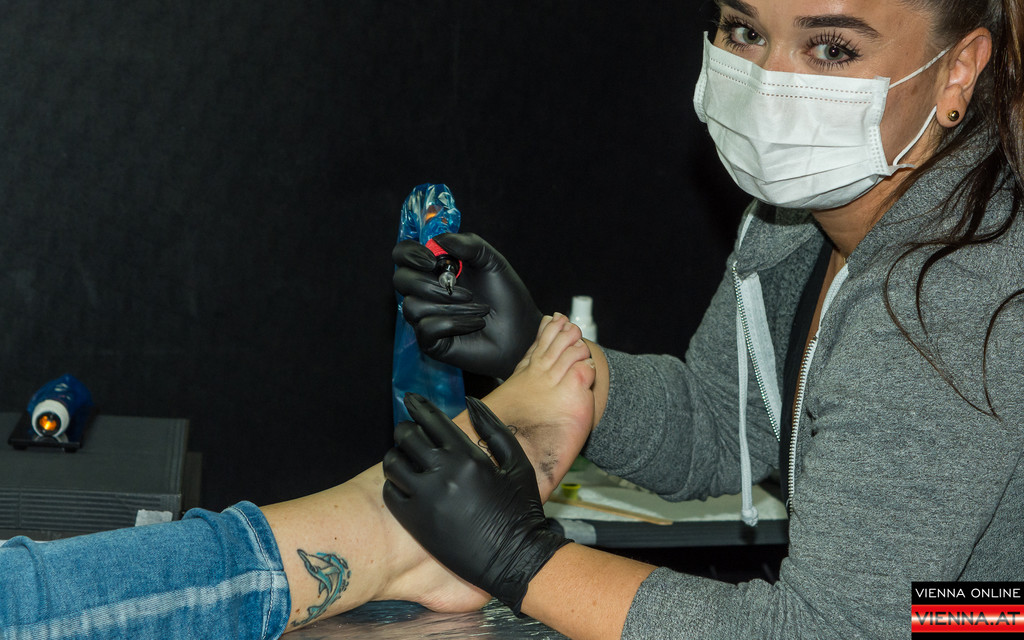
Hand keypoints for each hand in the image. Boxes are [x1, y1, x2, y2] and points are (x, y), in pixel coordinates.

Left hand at [383, 393, 568, 613]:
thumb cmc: (521, 509)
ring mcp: (425, 497)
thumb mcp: (517, 463)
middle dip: (405, 430)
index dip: (418, 405)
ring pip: (392, 462)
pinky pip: (390, 492)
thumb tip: (470, 402)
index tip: (411, 399)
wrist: (515, 558)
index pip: (431, 419)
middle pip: (406, 436)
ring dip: (396, 455)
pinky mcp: (414, 521)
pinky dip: (394, 483)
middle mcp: (443, 472)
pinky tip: (404, 484)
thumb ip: (493, 429)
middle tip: (408, 432)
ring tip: (404, 458)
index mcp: (467, 455)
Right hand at [392, 233, 541, 379]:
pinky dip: (454, 323)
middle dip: (431, 284)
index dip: (410, 254)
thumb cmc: (506, 296)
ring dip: (450, 306)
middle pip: (400, 279)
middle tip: (462, 289)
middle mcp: (425, 291)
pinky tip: (475, 323)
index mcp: (435, 267)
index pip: (402, 254)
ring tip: (480, 308)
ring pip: (413, 306)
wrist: (521, 331)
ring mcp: (425, 316)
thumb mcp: (492, 261)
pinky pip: (426, 328)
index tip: (432, 260)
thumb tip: (437, 239)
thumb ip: (468, 244)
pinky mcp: (430, 341)